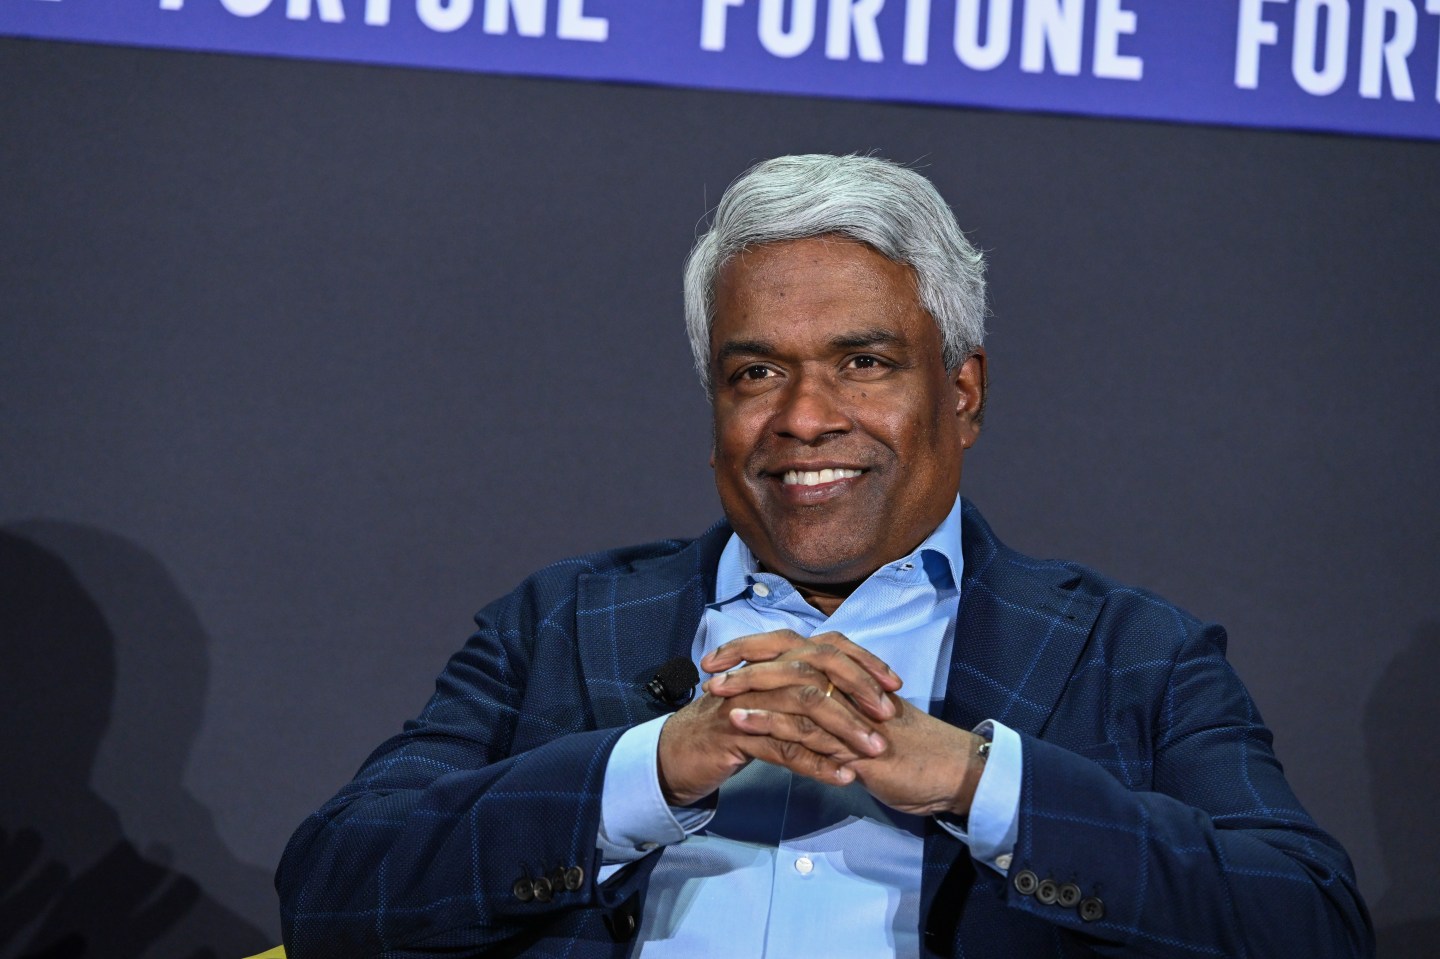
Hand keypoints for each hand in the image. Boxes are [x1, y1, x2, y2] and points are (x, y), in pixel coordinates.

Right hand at [655, 630, 900, 805]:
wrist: (679, 753)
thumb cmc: (732, 727)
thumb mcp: (771, 701)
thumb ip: (805, 688)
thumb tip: (853, 687)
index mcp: (773, 659)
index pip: (825, 647)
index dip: (862, 661)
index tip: (894, 684)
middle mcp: (760, 672)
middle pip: (816, 670)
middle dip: (856, 691)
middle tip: (887, 716)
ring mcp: (746, 700)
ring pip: (802, 708)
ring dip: (843, 731)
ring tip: (873, 751)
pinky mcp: (735, 733)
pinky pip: (783, 747)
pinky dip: (817, 763)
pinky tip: (842, 777)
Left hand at [702, 631, 987, 817]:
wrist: (948, 769)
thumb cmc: (908, 748)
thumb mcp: (865, 720)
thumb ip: (836, 707)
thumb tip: (800, 701)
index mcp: (848, 673)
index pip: (795, 647)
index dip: (756, 647)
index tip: (720, 655)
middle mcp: (848, 682)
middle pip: (789, 655)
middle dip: (744, 658)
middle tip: (707, 667)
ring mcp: (852, 707)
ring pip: (793, 686)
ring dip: (749, 688)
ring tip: (715, 693)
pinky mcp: (852, 739)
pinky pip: (805, 727)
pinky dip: (768, 722)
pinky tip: (741, 724)